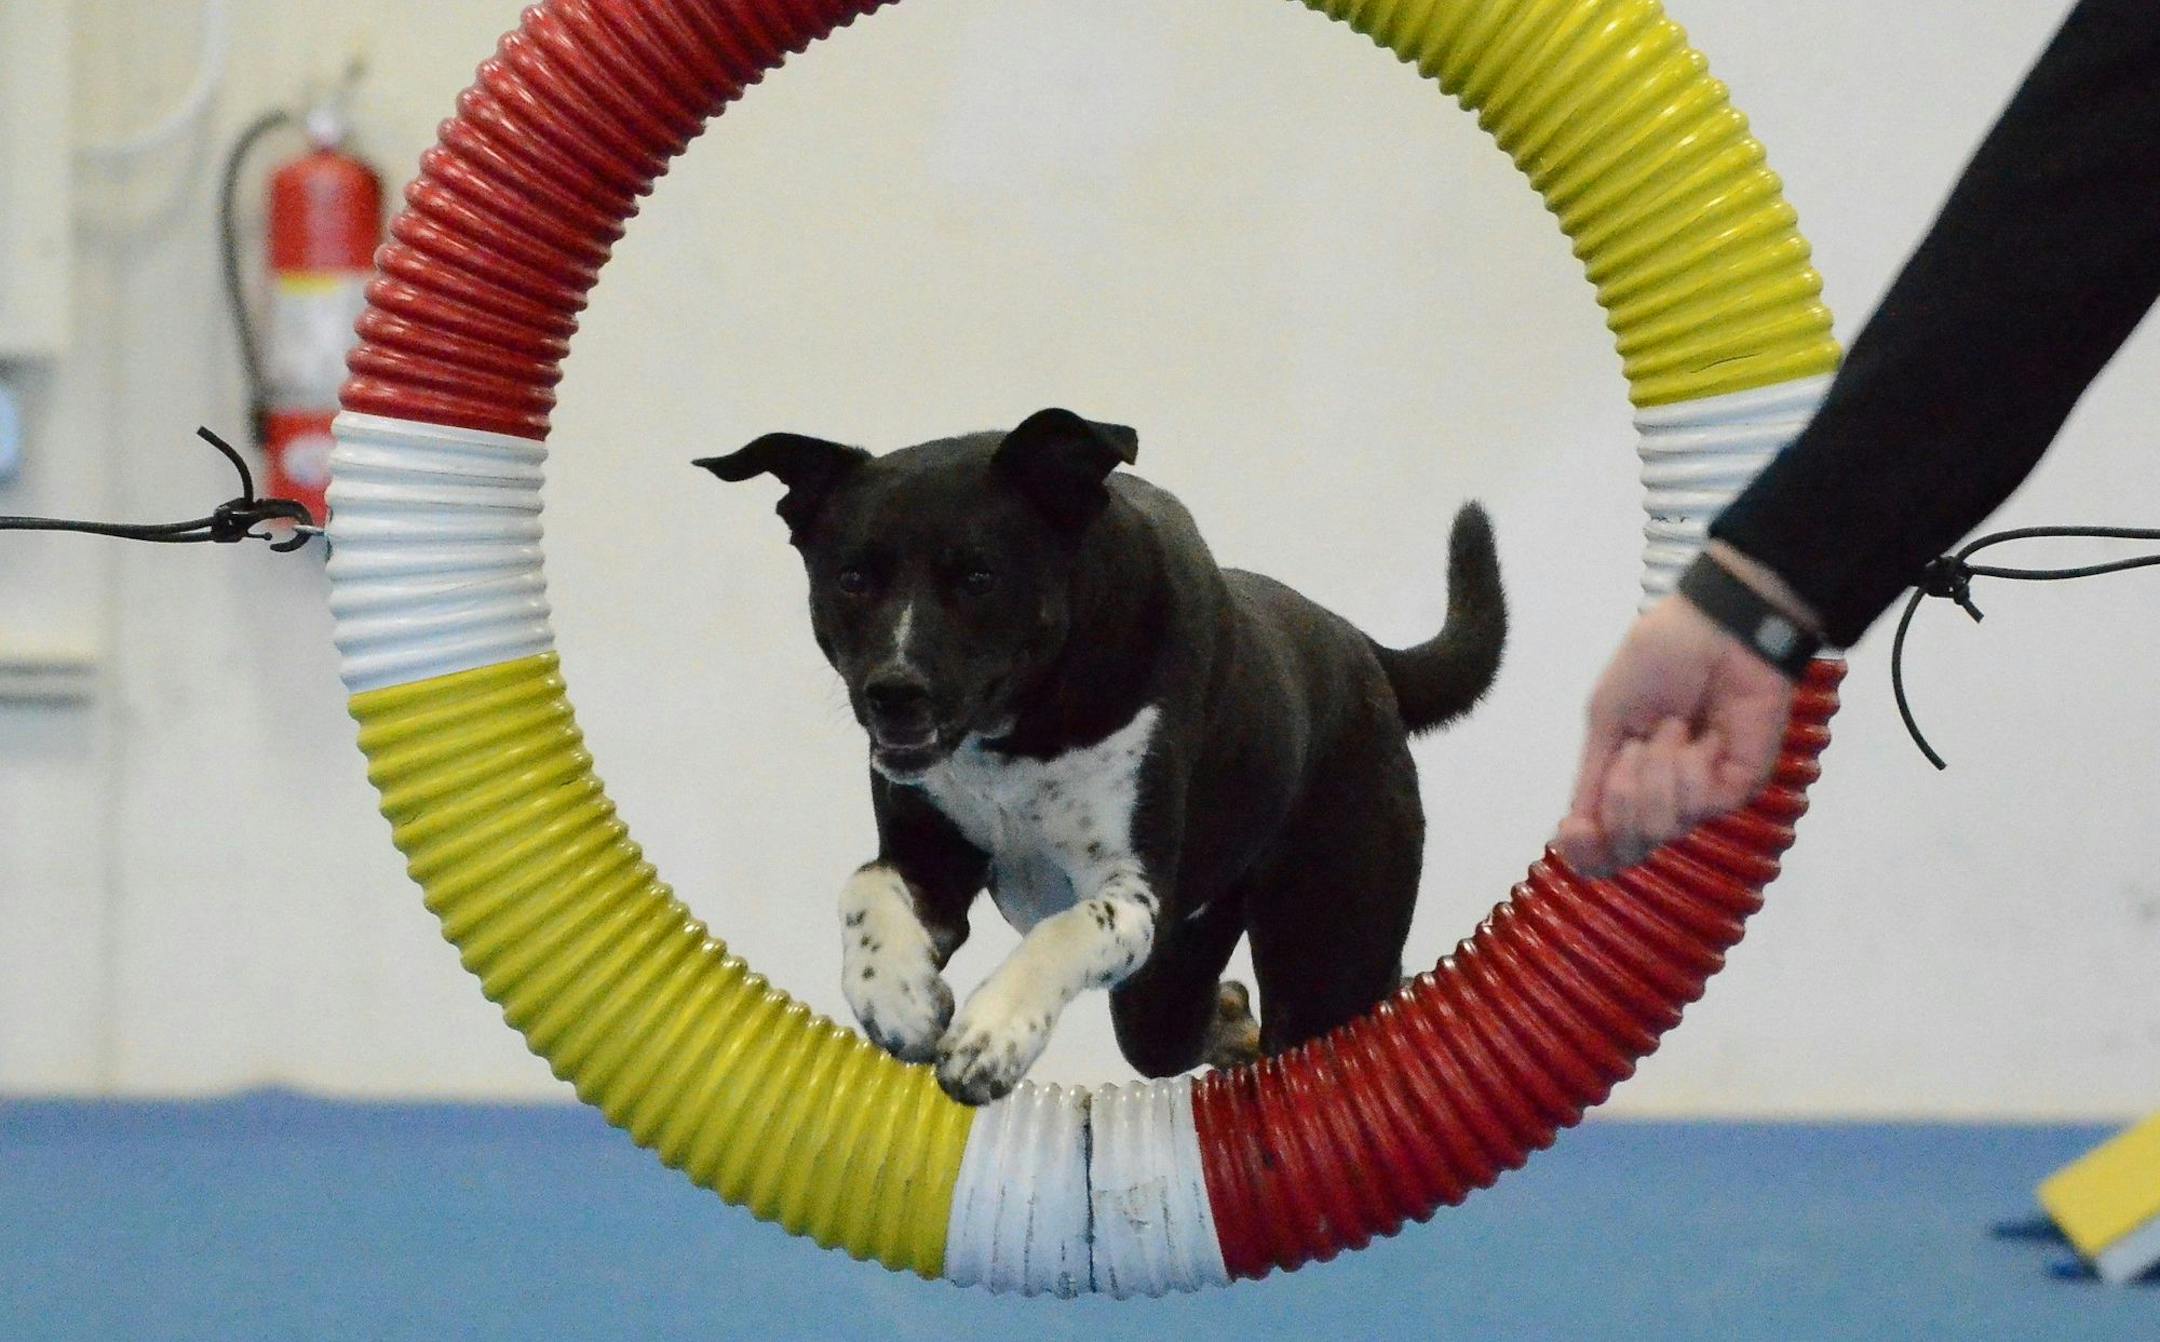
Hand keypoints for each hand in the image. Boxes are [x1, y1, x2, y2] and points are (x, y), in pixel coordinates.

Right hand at [1553, 594, 1795, 876]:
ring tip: (1673, 726)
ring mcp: (1700, 795)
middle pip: (1629, 848)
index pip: (1604, 847)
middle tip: (1633, 747)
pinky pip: (1699, 806)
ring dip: (1656, 772)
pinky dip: (1689, 768)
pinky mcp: (1737, 787)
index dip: (1586, 851)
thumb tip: (1571, 834)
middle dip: (1621, 797)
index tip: (1574, 831)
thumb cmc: (1656, 662)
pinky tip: (1702, 736)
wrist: (1714, 631)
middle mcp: (1659, 798)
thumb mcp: (1605, 718)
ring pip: (1662, 827)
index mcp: (1623, 782)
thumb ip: (1591, 779)